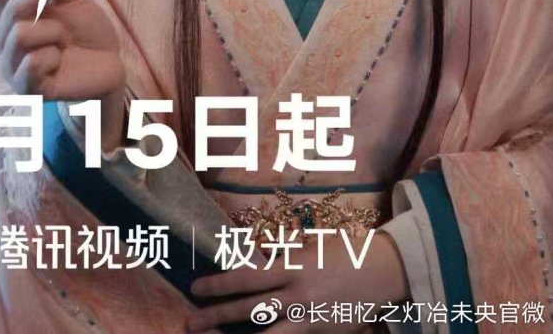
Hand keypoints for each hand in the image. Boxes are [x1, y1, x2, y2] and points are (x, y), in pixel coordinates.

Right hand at [0, 0, 125, 142]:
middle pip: (10, 10)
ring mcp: (13, 66)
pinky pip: (31, 63)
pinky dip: (52, 56)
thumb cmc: (85, 29)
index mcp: (13, 17)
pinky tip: (60, 61)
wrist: (108, 62)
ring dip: (52, 31)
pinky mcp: (26, 89)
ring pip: (20, 35)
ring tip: (65, 39)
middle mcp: (6, 41)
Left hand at [186, 229, 407, 330]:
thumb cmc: (341, 252)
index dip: (220, 283)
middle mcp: (298, 294)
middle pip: (251, 308)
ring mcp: (310, 318)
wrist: (381, 270)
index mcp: (292, 266)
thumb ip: (281, 255)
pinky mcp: (321, 333)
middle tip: (190, 322)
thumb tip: (252, 258)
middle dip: (218, 316)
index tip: (196, 287)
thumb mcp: (308, 247)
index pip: (248, 277)